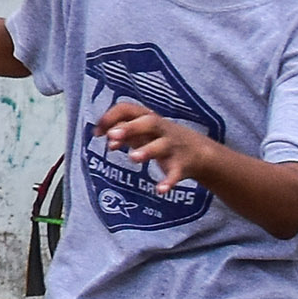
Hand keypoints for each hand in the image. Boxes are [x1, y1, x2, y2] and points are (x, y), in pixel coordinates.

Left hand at [92, 100, 211, 192]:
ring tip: (133, 158)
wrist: (200, 152)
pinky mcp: (182, 165)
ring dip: (147, 151)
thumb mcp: (143, 131)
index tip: (97, 132)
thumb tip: (102, 135)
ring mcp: (173, 147)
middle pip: (148, 123)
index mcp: (148, 118)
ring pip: (161, 146)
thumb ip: (122, 132)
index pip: (129, 109)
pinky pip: (175, 173)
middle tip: (112, 136)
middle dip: (130, 128)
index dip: (111, 117)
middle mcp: (162, 130)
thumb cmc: (162, 138)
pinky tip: (159, 190)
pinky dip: (168, 181)